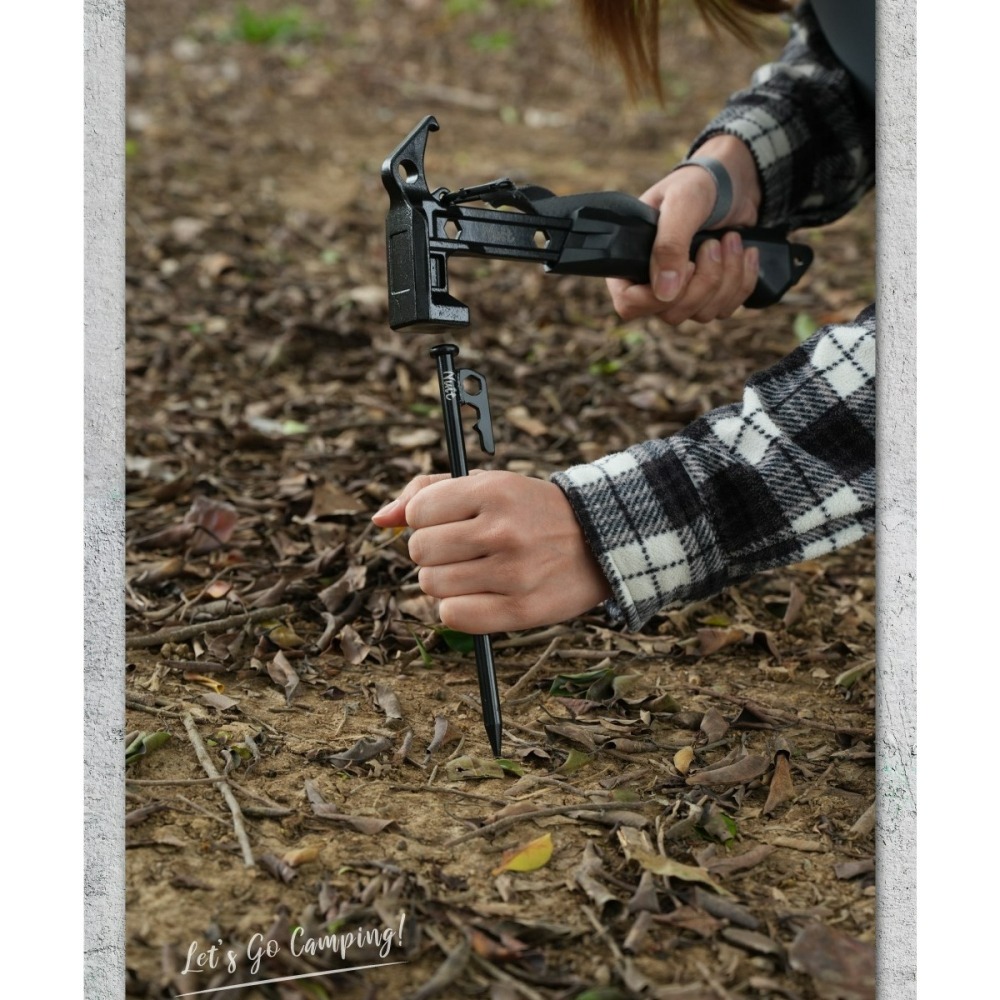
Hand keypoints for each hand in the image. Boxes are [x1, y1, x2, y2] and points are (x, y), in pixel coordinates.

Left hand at [371, 471, 611, 632]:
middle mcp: (502, 530)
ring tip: (475, 571)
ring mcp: (512, 573)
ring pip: (431, 585)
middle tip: (463, 548)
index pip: (418, 512)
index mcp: (493, 490)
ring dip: (445, 580)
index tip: (448, 520)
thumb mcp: (487, 483)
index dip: (426, 518)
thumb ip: (426, 491)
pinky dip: (458, 608)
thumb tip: (381, 520)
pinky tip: (480, 594)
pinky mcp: (520, 610)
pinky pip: (452, 615)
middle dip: (433, 551)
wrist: (600, 542)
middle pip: (420, 551)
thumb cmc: (529, 511)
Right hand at [607, 134, 762, 324]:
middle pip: (672, 314)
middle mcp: (653, 282)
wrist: (733, 181)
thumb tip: (665, 293)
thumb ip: (669, 246)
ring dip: (728, 277)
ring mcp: (683, 291)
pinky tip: (746, 252)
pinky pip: (727, 308)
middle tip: (713, 243)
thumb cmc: (698, 184)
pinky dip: (743, 281)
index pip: (629, 303)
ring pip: (703, 313)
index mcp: (633, 260)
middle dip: (704, 282)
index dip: (656, 298)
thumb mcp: (681, 204)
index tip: (686, 266)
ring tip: (731, 239)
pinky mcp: (710, 293)